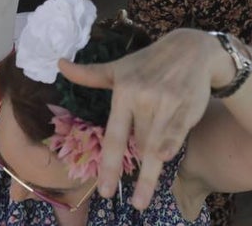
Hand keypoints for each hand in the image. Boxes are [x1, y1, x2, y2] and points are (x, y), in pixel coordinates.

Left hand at [58, 29, 217, 209]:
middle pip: (138, 146)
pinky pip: (177, 133)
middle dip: (136, 171)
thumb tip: (60, 65)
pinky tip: (166, 157)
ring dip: (152, 168)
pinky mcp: (187, 108)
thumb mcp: (119, 68)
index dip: (109, 166)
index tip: (105, 191)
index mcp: (125, 92)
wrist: (190, 50)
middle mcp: (144, 100)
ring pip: (157, 145)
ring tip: (143, 198)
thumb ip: (90, 75)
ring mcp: (167, 104)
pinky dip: (172, 143)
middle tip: (133, 202)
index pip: (114, 136)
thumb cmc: (149, 62)